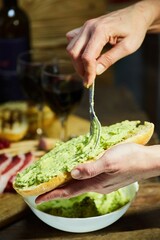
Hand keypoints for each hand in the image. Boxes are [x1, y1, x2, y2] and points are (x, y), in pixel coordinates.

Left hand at [36, 143, 159, 203]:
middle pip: (72, 189)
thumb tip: (72, 173)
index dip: (53, 195)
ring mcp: (103, 182)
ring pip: (80, 184)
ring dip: (66, 183)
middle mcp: (97, 185)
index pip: (69, 191)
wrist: (147, 161)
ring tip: (55, 181)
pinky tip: (76, 172)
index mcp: (96, 183)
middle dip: (56, 190)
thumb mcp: (109, 161)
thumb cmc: (130, 158)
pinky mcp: (107, 177)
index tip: (38, 200)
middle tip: (42, 189)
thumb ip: (91, 169)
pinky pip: (88, 179)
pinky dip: (77, 178)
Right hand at [66, 1, 152, 86]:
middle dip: (80, 68)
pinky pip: (72, 41)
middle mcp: (90, 27)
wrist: (136, 15)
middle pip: (74, 52)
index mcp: (101, 31)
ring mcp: (86, 26)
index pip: (87, 56)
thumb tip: (96, 72)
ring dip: (76, 61)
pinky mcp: (85, 28)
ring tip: (88, 70)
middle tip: (88, 78)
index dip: (88, 72)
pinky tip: (85, 57)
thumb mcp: (127, 47)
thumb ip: (110, 59)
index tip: (90, 83)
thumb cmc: (134, 29)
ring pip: (71, 47)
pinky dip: (76, 51)